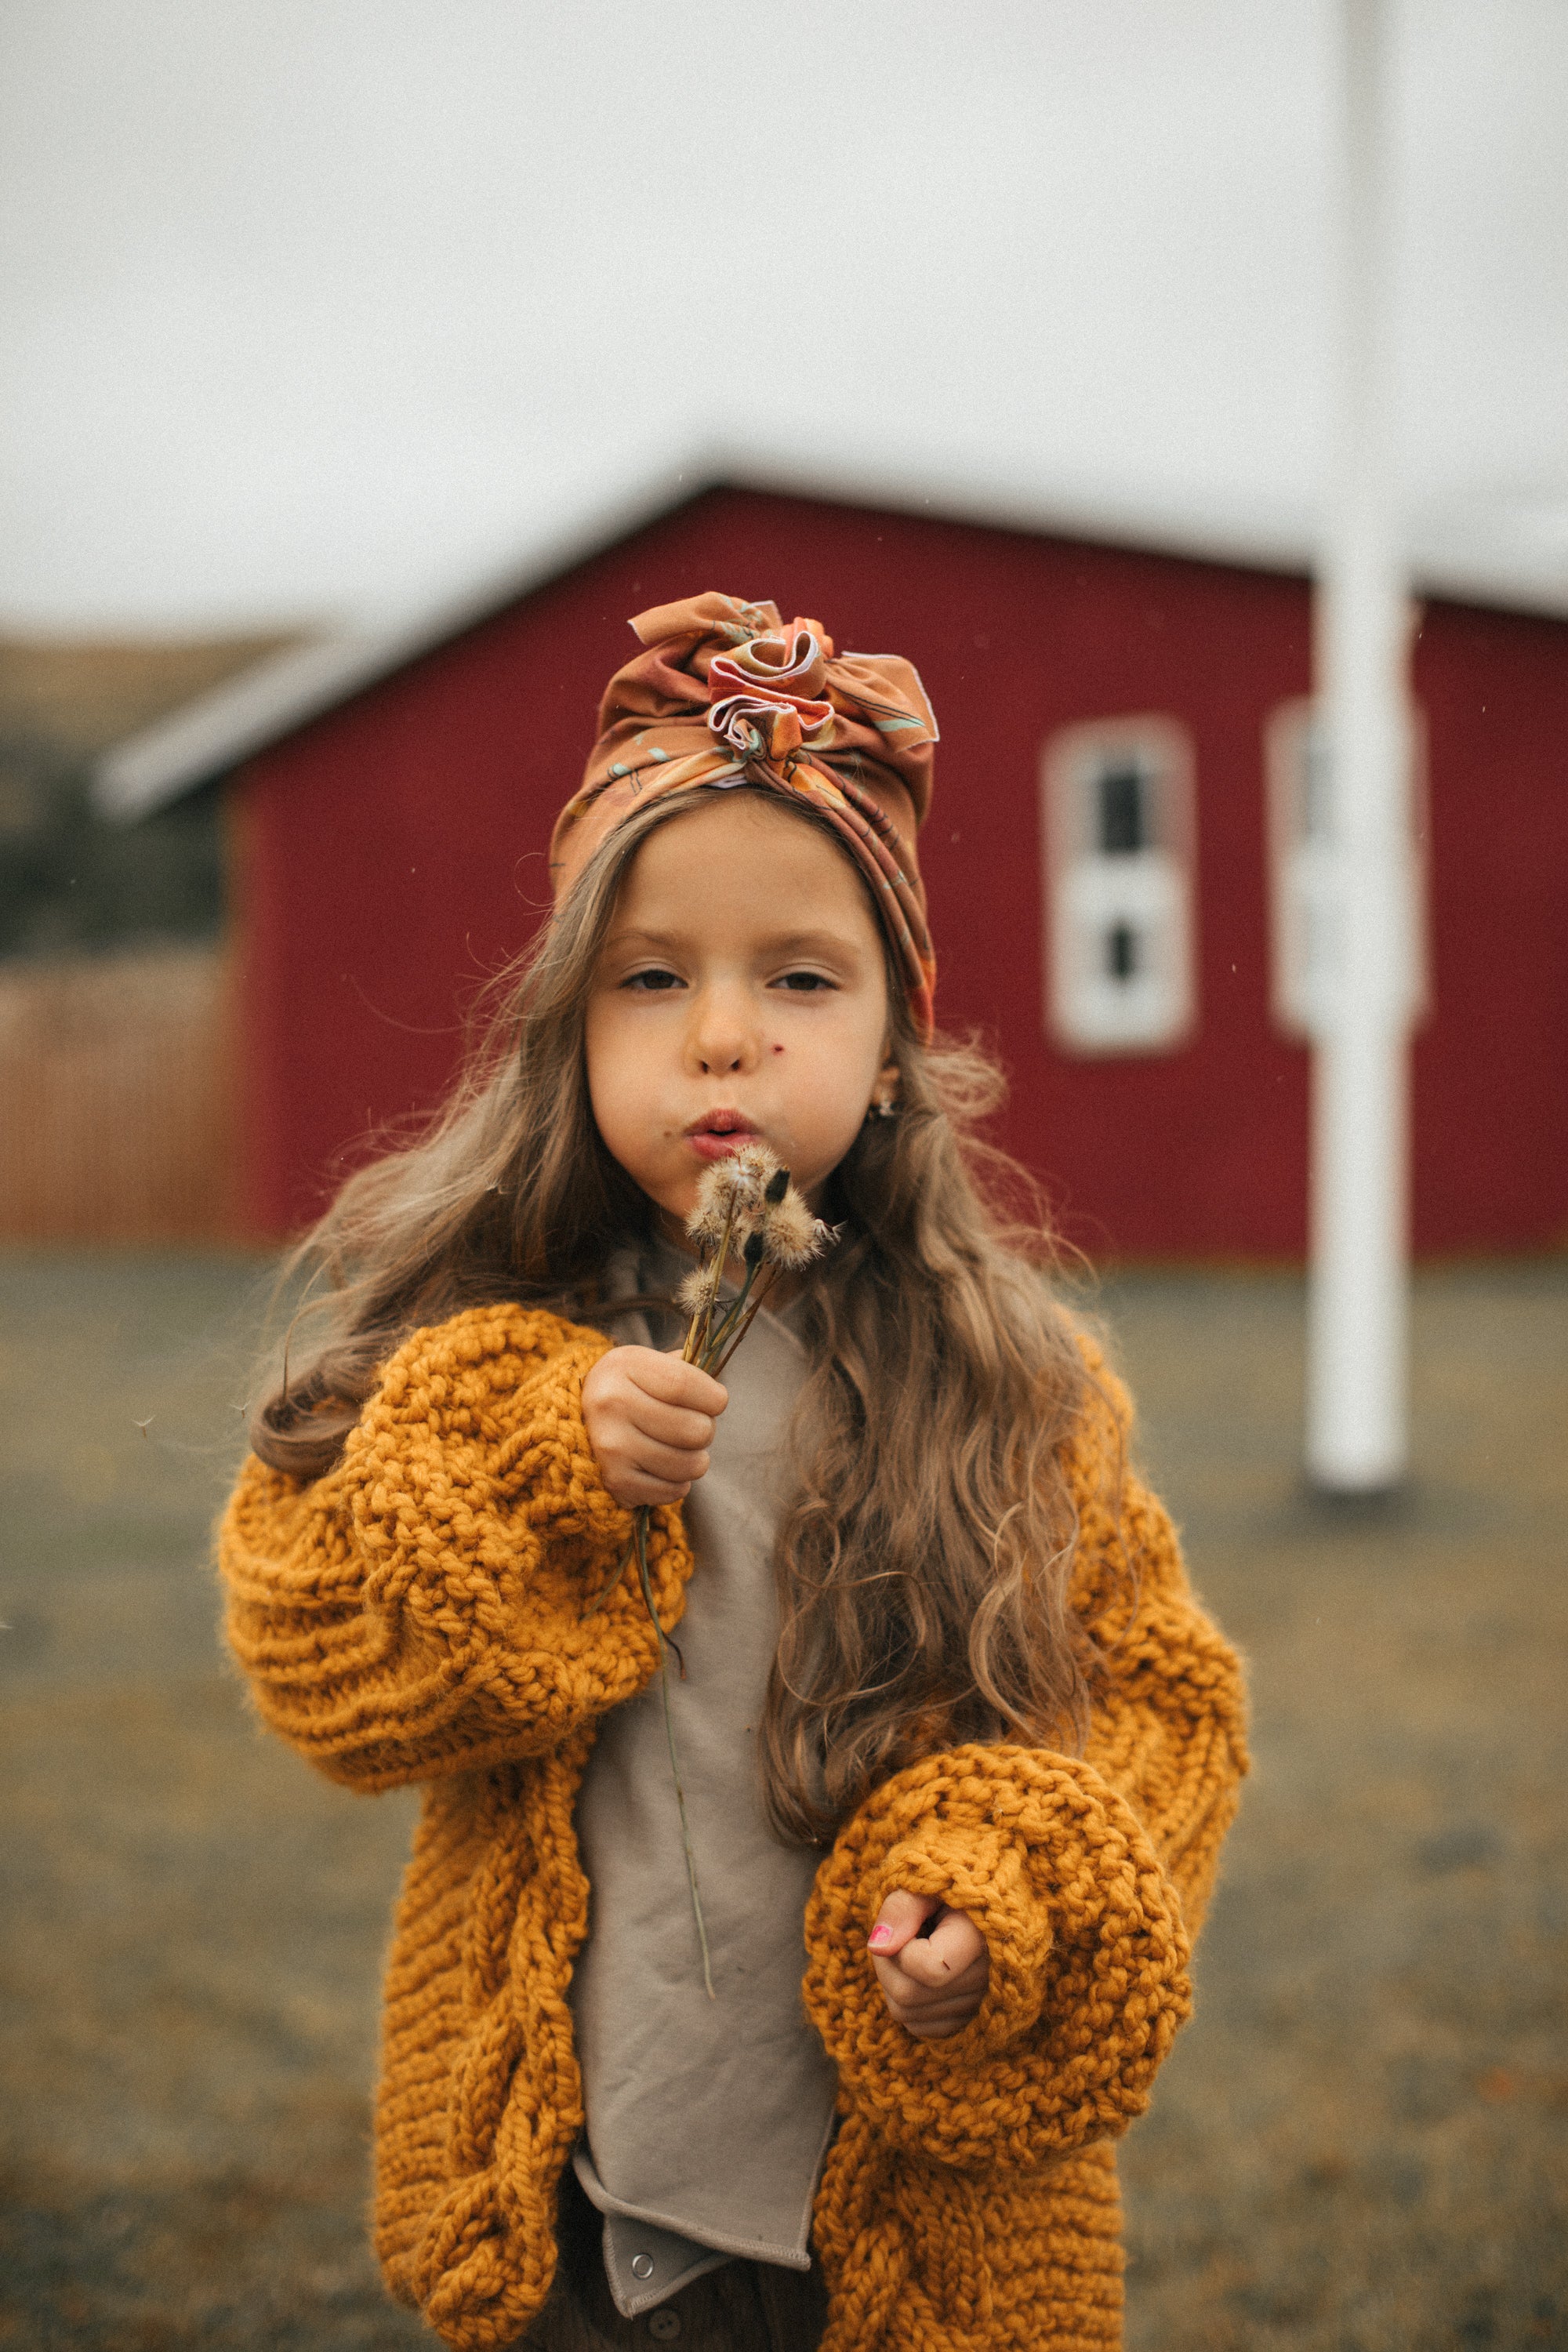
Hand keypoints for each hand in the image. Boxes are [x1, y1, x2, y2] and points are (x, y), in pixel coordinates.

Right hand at [581, 1346, 727, 1507]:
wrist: (579, 1422)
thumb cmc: (630, 1390)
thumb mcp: (648, 1365)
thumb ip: (685, 1370)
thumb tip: (718, 1396)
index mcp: (624, 1366)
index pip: (686, 1384)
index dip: (714, 1398)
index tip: (716, 1402)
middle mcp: (611, 1404)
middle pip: (694, 1429)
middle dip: (706, 1430)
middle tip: (694, 1427)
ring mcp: (611, 1446)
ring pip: (690, 1464)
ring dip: (696, 1460)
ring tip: (682, 1449)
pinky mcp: (616, 1481)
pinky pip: (674, 1490)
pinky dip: (678, 1483)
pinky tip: (665, 1468)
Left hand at [867, 1890, 990, 2039]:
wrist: (979, 1910)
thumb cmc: (947, 1893)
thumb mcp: (927, 1887)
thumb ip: (902, 1908)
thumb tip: (878, 1947)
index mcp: (983, 1940)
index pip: (931, 1968)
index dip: (902, 1948)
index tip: (907, 1925)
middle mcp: (987, 1981)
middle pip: (908, 1994)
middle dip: (888, 1963)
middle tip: (898, 1935)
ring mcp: (978, 2007)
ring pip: (905, 2012)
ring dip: (892, 1981)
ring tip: (910, 1951)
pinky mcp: (964, 2022)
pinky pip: (915, 2025)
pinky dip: (904, 2001)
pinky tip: (916, 1973)